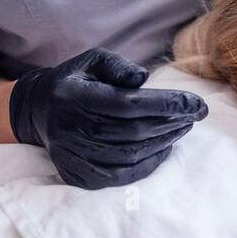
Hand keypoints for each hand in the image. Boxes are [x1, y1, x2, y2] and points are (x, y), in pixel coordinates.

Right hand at [8, 47, 207, 188]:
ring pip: (129, 155)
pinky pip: (118, 177)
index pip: (129, 104)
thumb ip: (118, 65)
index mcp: (74, 96)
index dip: (167, 104)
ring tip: (183, 127)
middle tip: (194, 114)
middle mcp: (70, 129)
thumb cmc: (77, 81)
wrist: (40, 110)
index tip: (196, 103)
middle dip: (172, 122)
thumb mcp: (93, 60)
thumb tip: (144, 78)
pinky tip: (163, 149)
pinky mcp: (76, 174)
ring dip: (163, 142)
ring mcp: (71, 155)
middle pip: (133, 131)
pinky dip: (146, 165)